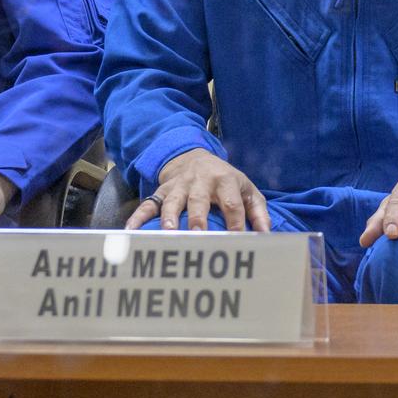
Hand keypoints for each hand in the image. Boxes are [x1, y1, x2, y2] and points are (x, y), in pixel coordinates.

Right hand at [129, 149, 270, 232]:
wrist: (193, 157)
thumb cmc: (225, 180)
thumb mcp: (246, 189)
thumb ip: (258, 211)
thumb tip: (266, 234)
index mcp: (226, 181)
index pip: (232, 203)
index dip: (235, 221)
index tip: (237, 240)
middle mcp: (201, 182)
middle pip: (199, 200)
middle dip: (198, 218)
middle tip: (198, 235)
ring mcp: (179, 186)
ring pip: (172, 201)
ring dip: (170, 217)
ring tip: (168, 232)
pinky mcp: (162, 190)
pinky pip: (148, 203)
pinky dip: (138, 216)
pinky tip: (131, 230)